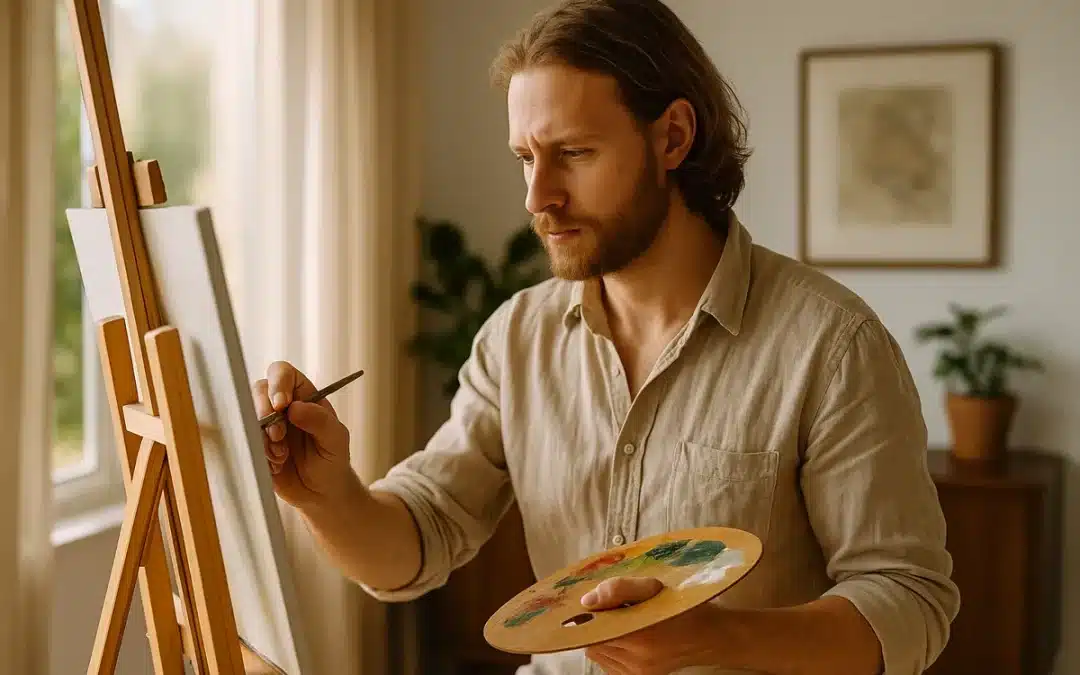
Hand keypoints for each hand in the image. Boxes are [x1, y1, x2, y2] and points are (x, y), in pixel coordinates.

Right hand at [252, 361, 351, 507]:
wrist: (321, 493)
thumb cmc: (332, 460)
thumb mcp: (336, 440)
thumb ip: (320, 421)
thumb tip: (295, 407)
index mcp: (303, 395)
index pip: (283, 373)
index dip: (277, 383)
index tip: (281, 405)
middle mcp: (280, 406)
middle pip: (257, 391)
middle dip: (264, 413)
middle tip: (279, 437)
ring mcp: (264, 425)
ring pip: (247, 417)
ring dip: (261, 438)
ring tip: (282, 456)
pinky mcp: (253, 445)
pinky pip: (243, 441)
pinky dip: (258, 454)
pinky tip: (276, 465)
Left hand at [581, 577, 719, 674]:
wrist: (707, 635)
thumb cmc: (682, 607)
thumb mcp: (653, 587)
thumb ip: (618, 590)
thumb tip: (588, 602)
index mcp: (641, 636)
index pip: (594, 631)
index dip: (590, 616)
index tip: (594, 605)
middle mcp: (637, 662)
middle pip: (594, 643)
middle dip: (597, 626)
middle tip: (612, 611)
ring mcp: (637, 674)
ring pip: (599, 655)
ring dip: (603, 638)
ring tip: (622, 625)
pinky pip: (609, 664)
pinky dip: (610, 650)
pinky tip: (625, 639)